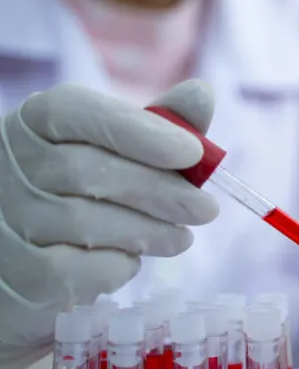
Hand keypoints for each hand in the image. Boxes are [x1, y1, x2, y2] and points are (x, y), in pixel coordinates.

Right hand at [0, 80, 217, 368]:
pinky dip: (115, 266)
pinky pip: (72, 270)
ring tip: (180, 237)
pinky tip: (132, 260)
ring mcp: (2, 220)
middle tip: (206, 209)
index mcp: (33, 122)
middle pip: (87, 172)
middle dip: (159, 191)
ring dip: (148, 231)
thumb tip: (202, 94)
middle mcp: (6, 165)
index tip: (192, 152)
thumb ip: (157, 123)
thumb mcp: (115, 149)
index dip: (138, 131)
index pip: (75, 111)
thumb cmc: (80, 191)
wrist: (29, 256)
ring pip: (85, 222)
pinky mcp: (12, 274)